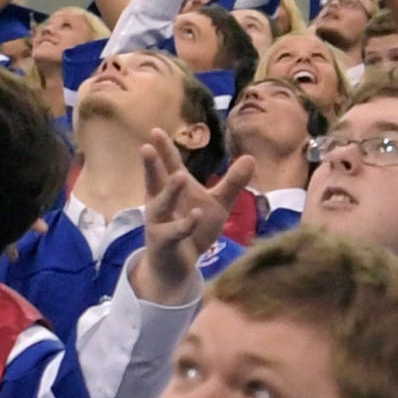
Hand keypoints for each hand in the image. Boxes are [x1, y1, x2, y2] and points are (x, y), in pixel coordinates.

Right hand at [127, 139, 249, 304]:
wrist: (178, 267)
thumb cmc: (194, 230)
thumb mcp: (217, 205)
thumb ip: (232, 183)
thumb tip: (251, 158)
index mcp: (173, 190)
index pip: (168, 166)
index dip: (162, 150)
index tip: (155, 130)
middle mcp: (161, 204)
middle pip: (155, 181)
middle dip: (151, 165)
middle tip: (146, 147)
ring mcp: (160, 224)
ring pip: (160, 205)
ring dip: (169, 191)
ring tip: (179, 175)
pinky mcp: (164, 243)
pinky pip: (174, 232)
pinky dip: (185, 224)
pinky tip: (196, 214)